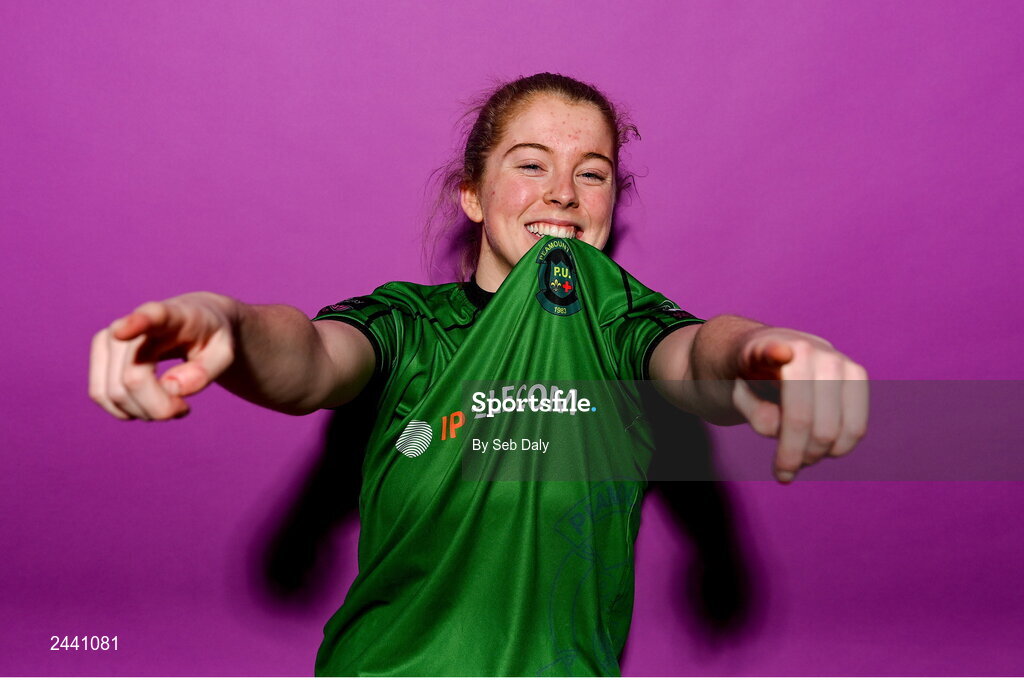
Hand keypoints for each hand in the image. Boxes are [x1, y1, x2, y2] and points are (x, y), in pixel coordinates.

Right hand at [89, 293, 236, 420]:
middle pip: (133, 378)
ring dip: (144, 411)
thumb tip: (173, 387)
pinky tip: (150, 404)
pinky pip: (101, 395)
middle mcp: (132, 321)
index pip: (152, 316)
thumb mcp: (225, 353)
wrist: (196, 324)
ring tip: (171, 404)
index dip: (136, 324)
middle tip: (184, 408)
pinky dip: (127, 410)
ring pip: (114, 392)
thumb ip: (205, 371)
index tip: (123, 332)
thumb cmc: (211, 338)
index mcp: (171, 316)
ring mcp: (110, 336)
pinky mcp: (100, 353)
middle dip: (159, 406)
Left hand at [731, 328, 867, 482]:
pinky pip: (856, 426)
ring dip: (816, 455)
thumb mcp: (737, 392)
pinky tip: (820, 451)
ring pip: (836, 429)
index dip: (776, 352)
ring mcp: (837, 360)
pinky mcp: (857, 376)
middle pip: (803, 418)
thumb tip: (777, 425)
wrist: (776, 353)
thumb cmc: (752, 378)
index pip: (772, 351)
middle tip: (781, 470)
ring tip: (800, 460)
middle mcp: (809, 349)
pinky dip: (839, 448)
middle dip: (792, 454)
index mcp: (769, 346)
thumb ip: (752, 409)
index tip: (780, 355)